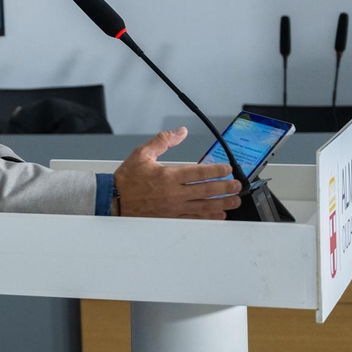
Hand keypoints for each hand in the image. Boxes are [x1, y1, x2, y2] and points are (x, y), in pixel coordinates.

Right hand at [113, 127, 242, 219]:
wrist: (114, 199)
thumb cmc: (127, 179)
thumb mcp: (142, 153)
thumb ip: (163, 141)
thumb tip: (181, 132)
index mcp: (169, 176)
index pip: (199, 172)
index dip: (217, 170)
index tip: (227, 169)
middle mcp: (174, 193)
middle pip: (206, 190)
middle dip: (225, 188)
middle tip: (237, 185)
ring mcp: (174, 208)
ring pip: (204, 207)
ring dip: (222, 204)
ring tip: (235, 201)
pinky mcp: (171, 218)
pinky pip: (194, 219)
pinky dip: (209, 217)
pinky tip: (219, 215)